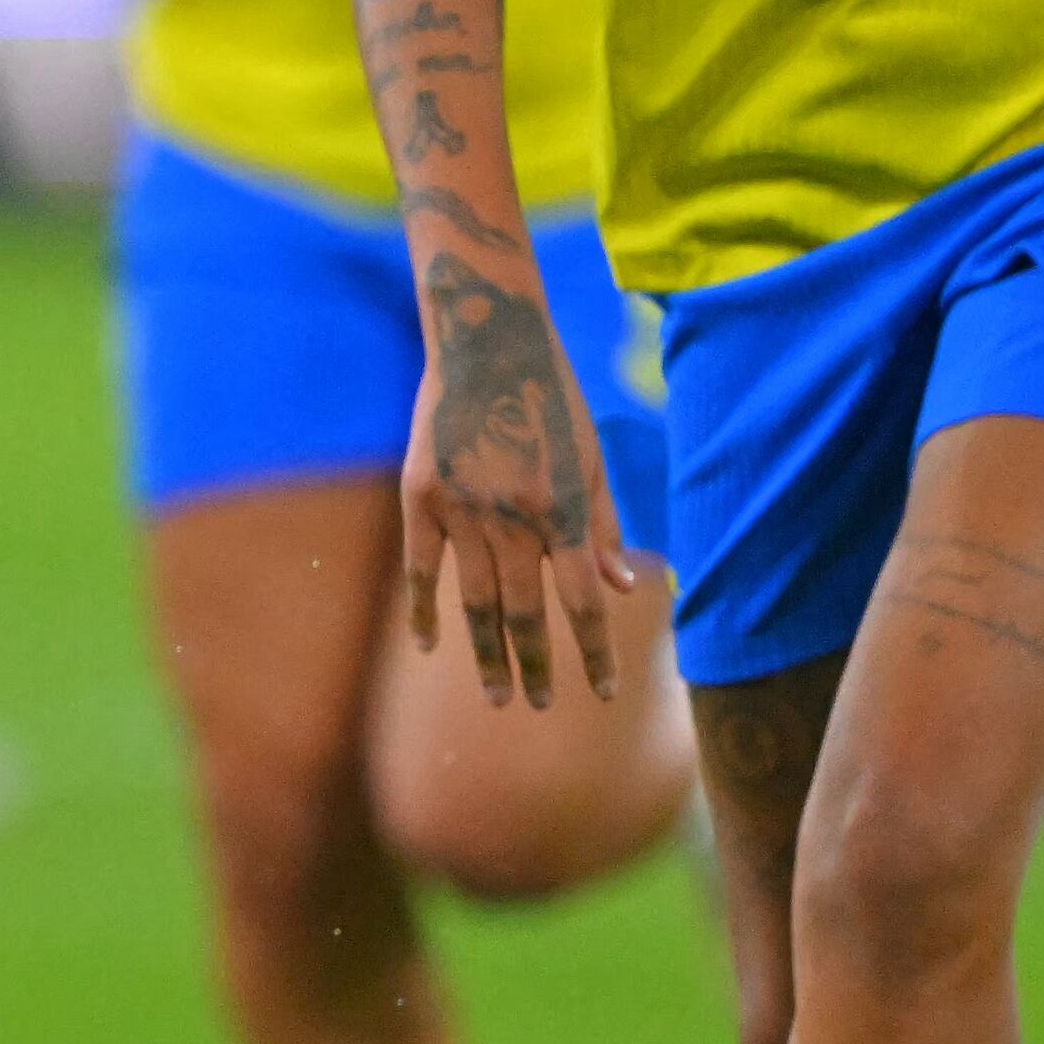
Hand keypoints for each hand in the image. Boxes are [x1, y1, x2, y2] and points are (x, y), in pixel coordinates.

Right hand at [400, 237, 633, 704]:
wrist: (485, 337)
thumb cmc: (551, 394)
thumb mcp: (592, 456)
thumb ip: (605, 524)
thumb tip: (622, 589)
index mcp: (562, 509)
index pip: (581, 603)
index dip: (594, 655)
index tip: (604, 694)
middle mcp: (513, 518)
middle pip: (525, 613)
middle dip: (536, 667)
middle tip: (534, 706)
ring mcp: (462, 509)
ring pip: (474, 602)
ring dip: (488, 654)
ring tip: (498, 694)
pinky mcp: (421, 495)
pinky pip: (420, 567)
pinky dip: (424, 610)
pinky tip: (429, 645)